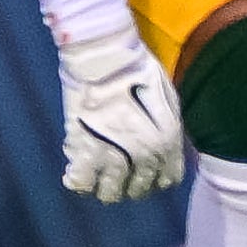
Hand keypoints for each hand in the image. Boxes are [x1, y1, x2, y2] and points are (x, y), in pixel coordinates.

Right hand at [57, 23, 183, 201]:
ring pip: (111, 192)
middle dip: (130, 186)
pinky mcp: (84, 147)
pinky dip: (79, 182)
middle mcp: (145, 153)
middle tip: (117, 175)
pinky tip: (77, 174)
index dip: (155, 180)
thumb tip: (169, 151)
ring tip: (98, 177)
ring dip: (105, 188)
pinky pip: (82, 181)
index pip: (167, 179)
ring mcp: (114, 152)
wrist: (103, 53)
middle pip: (139, 189)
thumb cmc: (135, 68)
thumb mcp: (166, 97)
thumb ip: (170, 128)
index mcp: (168, 140)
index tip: (142, 174)